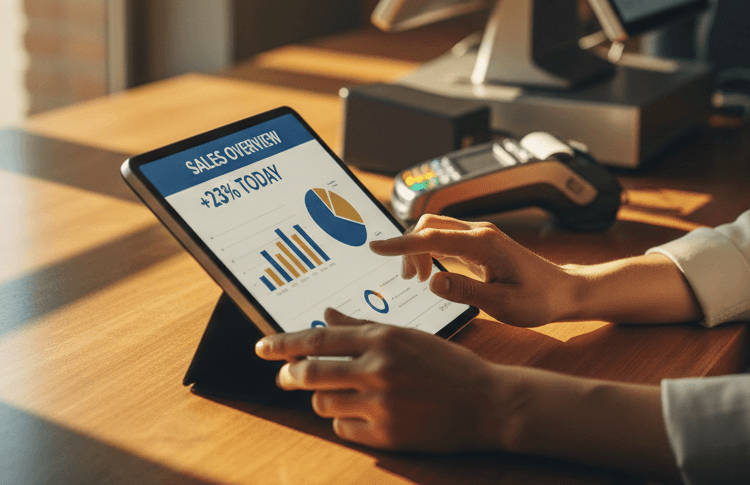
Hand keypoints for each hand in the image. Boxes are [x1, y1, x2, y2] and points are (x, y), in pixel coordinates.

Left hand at [255, 309, 511, 450]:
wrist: (487, 403)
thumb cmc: (447, 366)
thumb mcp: (408, 336)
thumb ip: (363, 327)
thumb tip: (325, 315)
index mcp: (382, 338)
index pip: (318, 339)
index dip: (283, 344)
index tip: (261, 347)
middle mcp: (377, 369)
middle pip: (310, 373)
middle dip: (292, 376)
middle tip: (287, 377)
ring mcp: (381, 404)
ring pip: (323, 403)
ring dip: (323, 398)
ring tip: (342, 394)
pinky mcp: (386, 434)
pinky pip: (344, 428)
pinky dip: (347, 421)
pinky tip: (366, 413)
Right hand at [368, 214, 579, 327]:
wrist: (564, 291)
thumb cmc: (539, 299)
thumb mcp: (503, 304)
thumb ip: (466, 291)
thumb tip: (433, 283)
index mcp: (484, 244)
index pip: (432, 237)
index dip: (401, 243)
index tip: (376, 247)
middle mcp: (480, 233)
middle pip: (430, 226)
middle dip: (409, 247)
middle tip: (409, 279)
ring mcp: (480, 236)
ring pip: (436, 230)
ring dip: (419, 250)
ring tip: (419, 279)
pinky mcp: (481, 244)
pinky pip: (446, 239)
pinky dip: (431, 251)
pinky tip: (431, 272)